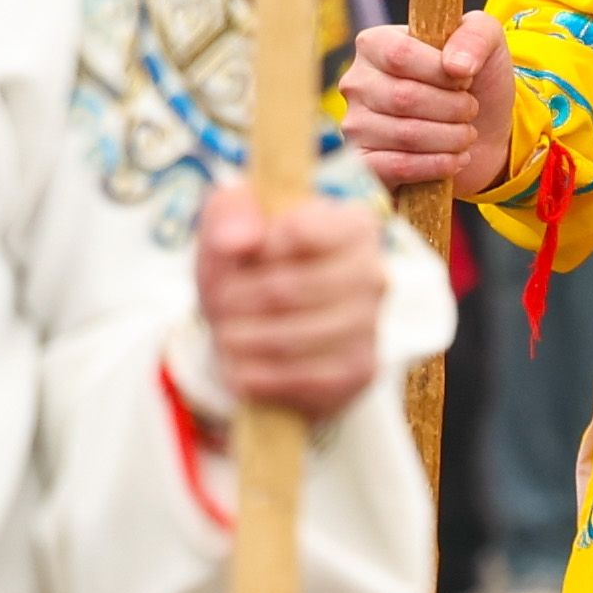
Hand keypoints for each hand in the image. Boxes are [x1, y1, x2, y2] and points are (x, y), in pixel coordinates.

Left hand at [193, 188, 388, 422]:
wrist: (256, 325)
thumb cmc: (246, 262)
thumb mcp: (228, 222)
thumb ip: (229, 212)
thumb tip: (237, 241)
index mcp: (351, 223)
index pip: (298, 231)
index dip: (254, 249)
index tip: (237, 256)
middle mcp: (372, 271)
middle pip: (285, 289)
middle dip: (235, 299)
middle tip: (219, 302)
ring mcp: (370, 324)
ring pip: (289, 338)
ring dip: (241, 339)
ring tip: (226, 333)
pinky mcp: (359, 370)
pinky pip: (301, 379)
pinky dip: (257, 376)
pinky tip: (240, 367)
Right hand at [343, 11, 514, 198]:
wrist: (482, 132)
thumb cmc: (476, 82)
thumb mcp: (487, 43)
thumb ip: (475, 35)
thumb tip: (456, 66)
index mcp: (375, 44)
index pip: (399, 55)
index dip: (441, 73)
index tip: (465, 80)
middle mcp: (357, 83)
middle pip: (404, 97)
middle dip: (453, 108)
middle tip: (470, 110)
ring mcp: (355, 125)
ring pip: (406, 135)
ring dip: (452, 139)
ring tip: (466, 135)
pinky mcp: (364, 162)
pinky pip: (397, 167)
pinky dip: (437, 166)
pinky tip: (454, 159)